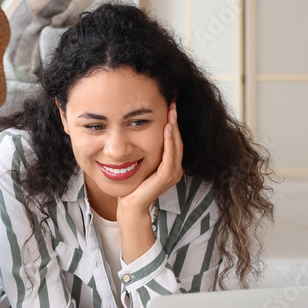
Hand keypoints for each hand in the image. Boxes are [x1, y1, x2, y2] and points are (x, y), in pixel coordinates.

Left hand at [117, 102, 182, 220]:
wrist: (130, 205)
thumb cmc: (132, 184)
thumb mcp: (140, 162)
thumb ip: (143, 150)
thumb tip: (135, 128)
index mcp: (170, 164)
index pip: (173, 139)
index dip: (172, 122)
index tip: (169, 105)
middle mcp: (175, 168)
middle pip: (177, 139)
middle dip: (175, 120)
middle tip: (173, 102)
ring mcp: (172, 173)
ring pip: (176, 145)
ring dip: (174, 127)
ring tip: (172, 111)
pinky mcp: (166, 177)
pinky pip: (170, 156)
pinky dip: (169, 141)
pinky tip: (167, 128)